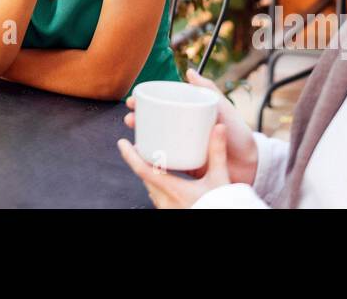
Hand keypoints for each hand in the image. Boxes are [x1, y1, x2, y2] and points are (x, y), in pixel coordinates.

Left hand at [117, 123, 231, 208]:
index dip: (129, 155)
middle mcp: (164, 201)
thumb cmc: (221, 204)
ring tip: (151, 159)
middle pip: (144, 177)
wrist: (225, 219)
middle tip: (140, 145)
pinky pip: (157, 196)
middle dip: (140, 161)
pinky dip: (156, 184)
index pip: (142, 170)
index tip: (121, 142)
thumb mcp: (220, 178)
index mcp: (172, 189)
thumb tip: (219, 127)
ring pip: (150, 188)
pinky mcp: (170, 212)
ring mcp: (165, 209)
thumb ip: (217, 152)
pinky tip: (164, 178)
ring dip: (148, 173)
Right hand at [121, 68, 258, 185]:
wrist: (250, 163)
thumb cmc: (238, 133)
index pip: (161, 107)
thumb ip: (208, 89)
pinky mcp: (185, 166)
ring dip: (141, 140)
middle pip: (154, 124)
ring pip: (156, 142)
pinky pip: (165, 163)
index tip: (133, 100)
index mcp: (188, 116)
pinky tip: (142, 158)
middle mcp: (182, 131)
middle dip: (138, 121)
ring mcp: (182, 148)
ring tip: (134, 138)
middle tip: (130, 119)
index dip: (144, 103)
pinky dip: (151, 160)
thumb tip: (189, 71)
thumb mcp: (223, 107)